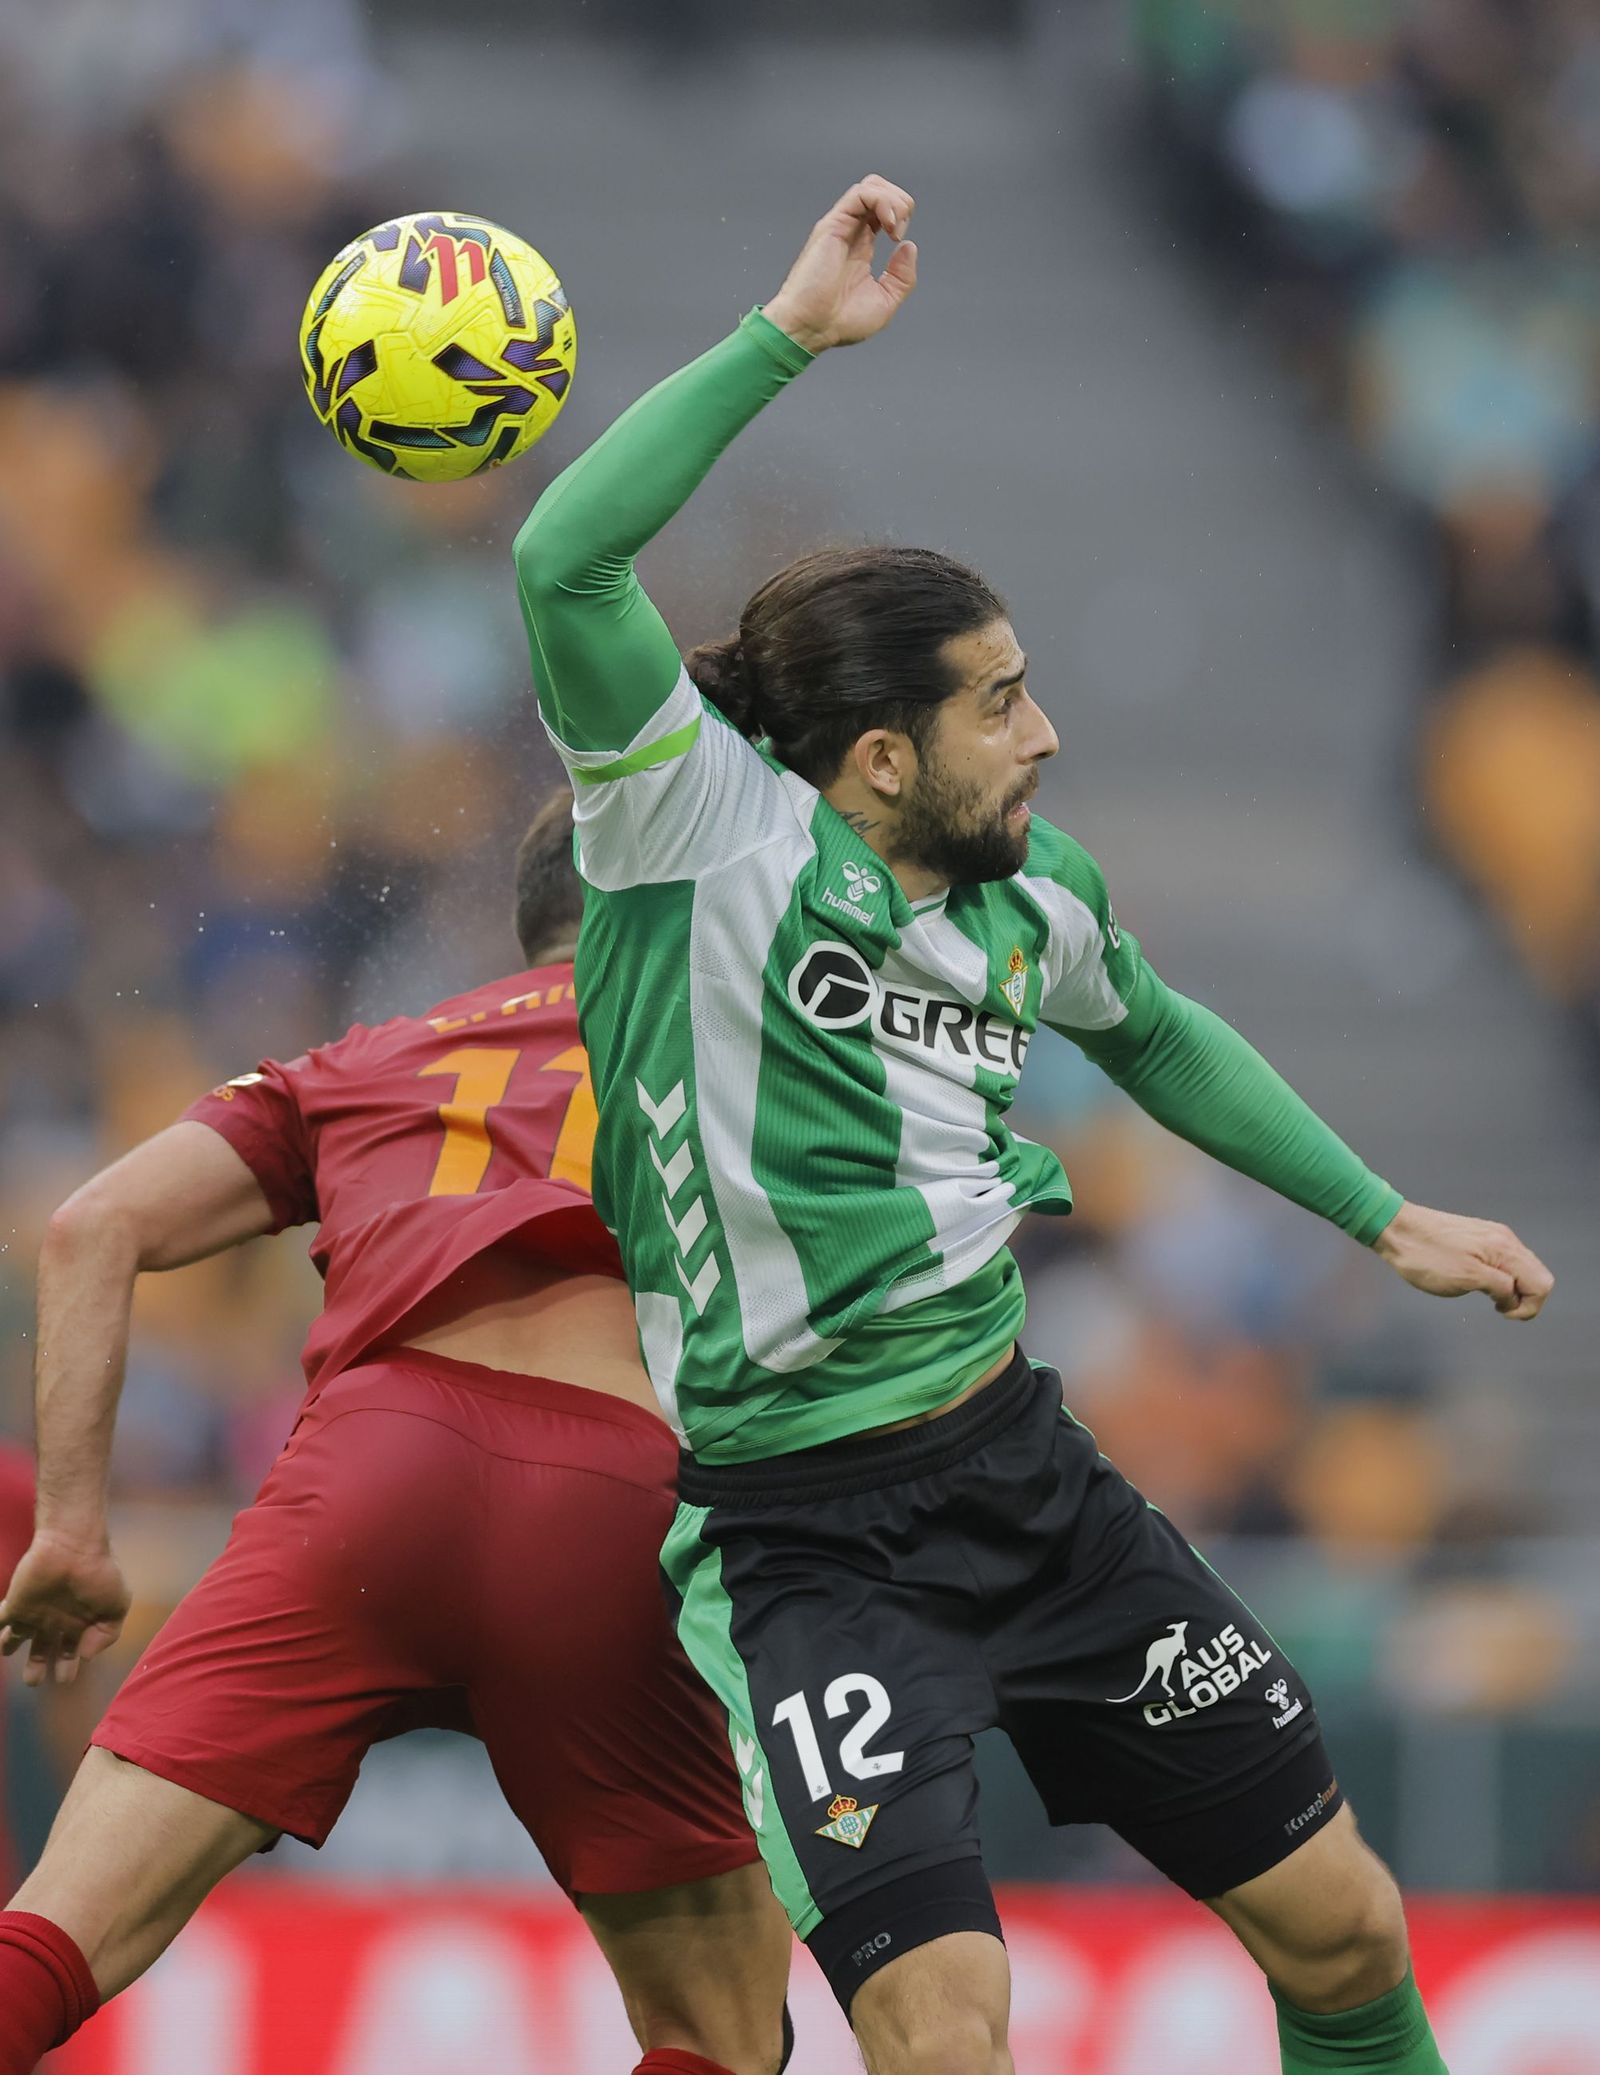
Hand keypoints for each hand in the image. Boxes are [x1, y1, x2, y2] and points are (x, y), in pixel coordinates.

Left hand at [0, 1531, 129, 1686]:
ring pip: (16, 1637)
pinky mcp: (15, 1604)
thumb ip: (108, 1635)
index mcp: (77, 1623)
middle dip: (35, 1667)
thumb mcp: (117, 1604)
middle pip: (40, 1650)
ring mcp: (32, 1613)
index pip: (68, 1652)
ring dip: (8, 1647)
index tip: (64, 1679)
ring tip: (5, 1652)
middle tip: (33, 1682)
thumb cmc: (99, 1573)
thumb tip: (87, 1657)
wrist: (75, 1546)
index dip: (66, 1667)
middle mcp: (53, 1621)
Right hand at [763, 175, 917, 354]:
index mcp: (861, 248)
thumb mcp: (885, 301)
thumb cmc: (839, 322)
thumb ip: (902, 276)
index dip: (901, 217)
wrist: (812, 328)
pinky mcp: (833, 224)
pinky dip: (882, 201)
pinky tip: (887, 225)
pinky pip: (861, 193)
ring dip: (894, 201)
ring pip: (872, 186)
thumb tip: (908, 246)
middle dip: (901, 204)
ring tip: (893, 229)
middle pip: (880, 191)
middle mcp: (851, 232)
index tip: (900, 244)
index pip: (885, 211)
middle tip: (898, 234)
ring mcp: (841, 226)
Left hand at [1372, 1201, 1553, 1319]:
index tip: (1501, 1311)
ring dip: (1512, 1288)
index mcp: (1505, 1250)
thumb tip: (1514, 1297)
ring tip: (1486, 1295)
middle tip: (1496, 1306)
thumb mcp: (1466, 1279)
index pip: (1542, 1284)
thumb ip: (1500, 1287)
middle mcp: (1505, 1240)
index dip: (1529, 1306)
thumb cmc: (1426, 1256)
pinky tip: (1479, 1282)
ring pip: (1521, 1269)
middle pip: (1537, 1276)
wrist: (1395, 1228)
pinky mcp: (1479, 1237)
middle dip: (1524, 1298)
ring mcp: (1493, 1236)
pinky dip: (1500, 1277)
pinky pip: (1504, 1262)